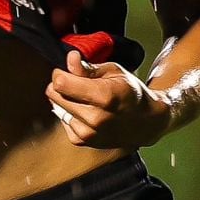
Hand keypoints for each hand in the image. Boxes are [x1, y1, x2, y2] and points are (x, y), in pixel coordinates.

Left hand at [45, 49, 171, 149]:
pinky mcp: (82, 141)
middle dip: (62, 85)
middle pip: (55, 94)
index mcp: (105, 96)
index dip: (61, 73)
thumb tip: (70, 58)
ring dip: (66, 100)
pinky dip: (70, 113)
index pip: (61, 83)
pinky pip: (62, 120)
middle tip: (79, 83)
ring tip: (86, 98)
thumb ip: (88, 67)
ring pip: (57, 107)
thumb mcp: (114, 71)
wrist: (144, 122)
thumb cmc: (130, 92)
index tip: (71, 71)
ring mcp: (88, 133)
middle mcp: (95, 118)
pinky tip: (86, 111)